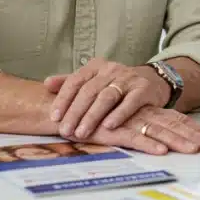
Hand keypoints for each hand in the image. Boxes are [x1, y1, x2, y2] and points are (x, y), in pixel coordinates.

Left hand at [44, 58, 168, 139]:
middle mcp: (111, 69)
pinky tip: (108, 126)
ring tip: (82, 133)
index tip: (54, 117)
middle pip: (89, 91)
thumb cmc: (116, 84)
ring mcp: (128, 78)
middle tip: (65, 131)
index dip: (63, 99)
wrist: (152, 80)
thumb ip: (70, 82)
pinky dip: (119, 115)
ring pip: (107, 97)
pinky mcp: (144, 89)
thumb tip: (47, 84)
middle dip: (75, 112)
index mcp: (95, 66)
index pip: (75, 81)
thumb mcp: (94, 80)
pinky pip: (130, 102)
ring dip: (92, 116)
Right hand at [80, 105, 199, 154]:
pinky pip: (133, 137)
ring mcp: (126, 121)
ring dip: (177, 141)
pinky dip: (148, 144)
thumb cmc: (91, 116)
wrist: (60, 108)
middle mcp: (139, 113)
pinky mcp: (111, 130)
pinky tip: (161, 151)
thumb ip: (137, 124)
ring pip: (157, 130)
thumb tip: (160, 138)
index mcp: (144, 110)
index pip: (174, 118)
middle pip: (172, 124)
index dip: (192, 128)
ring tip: (193, 150)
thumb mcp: (119, 119)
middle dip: (192, 136)